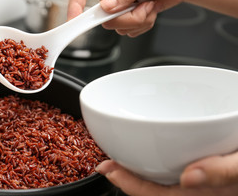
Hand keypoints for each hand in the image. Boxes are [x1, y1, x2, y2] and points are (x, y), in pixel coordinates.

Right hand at [68, 0, 194, 36]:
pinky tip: (150, 10)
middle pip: (102, 17)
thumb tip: (106, 7)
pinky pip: (128, 30)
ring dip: (137, 21)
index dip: (74, 5)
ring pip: (117, 26)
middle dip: (125, 19)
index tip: (75, 21)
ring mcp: (120, 5)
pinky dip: (142, 25)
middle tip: (142, 7)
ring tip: (150, 4)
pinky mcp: (128, 15)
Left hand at [96, 154, 237, 195]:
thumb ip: (226, 172)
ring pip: (166, 174)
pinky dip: (159, 151)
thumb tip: (191, 177)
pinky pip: (179, 157)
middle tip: (105, 161)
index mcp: (208, 191)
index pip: (161, 194)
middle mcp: (203, 185)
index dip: (132, 185)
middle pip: (158, 186)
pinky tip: (151, 141)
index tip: (108, 169)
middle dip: (129, 176)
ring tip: (120, 151)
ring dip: (141, 164)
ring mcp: (204, 172)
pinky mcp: (207, 155)